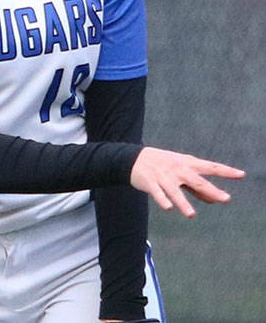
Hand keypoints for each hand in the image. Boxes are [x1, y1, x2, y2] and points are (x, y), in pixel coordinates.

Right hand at [129, 146, 244, 217]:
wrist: (132, 158)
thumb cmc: (162, 165)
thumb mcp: (180, 170)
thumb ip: (196, 186)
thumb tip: (213, 199)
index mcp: (187, 164)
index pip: (210, 167)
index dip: (226, 171)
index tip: (241, 175)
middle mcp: (177, 169)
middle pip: (197, 181)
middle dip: (212, 191)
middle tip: (226, 199)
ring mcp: (163, 176)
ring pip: (175, 191)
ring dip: (183, 203)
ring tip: (191, 215)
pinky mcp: (150, 183)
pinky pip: (157, 193)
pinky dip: (163, 200)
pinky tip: (168, 208)